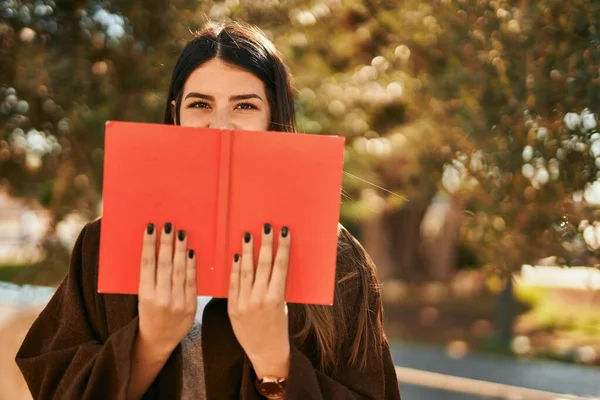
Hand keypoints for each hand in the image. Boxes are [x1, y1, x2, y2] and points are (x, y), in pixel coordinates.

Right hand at [137, 222, 196, 357]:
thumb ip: (149, 278)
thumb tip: (154, 249)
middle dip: (167, 243)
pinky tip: (191, 252)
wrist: (159, 341)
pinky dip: (192, 266)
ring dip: (181, 250)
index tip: (150, 228)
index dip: (149, 245)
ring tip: (181, 233)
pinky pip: (192, 282)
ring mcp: (177, 303)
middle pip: (164, 265)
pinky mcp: (190, 306)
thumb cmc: (149, 314)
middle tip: (169, 225)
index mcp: (145, 296)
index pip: (147, 265)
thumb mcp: (143, 298)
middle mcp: (161, 299)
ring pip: (179, 271)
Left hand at [228, 223, 290, 378]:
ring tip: (248, 234)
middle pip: (263, 265)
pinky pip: (233, 284)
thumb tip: (272, 263)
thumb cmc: (278, 327)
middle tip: (266, 226)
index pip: (280, 266)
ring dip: (247, 250)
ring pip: (246, 271)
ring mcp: (244, 303)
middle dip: (265, 243)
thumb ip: (276, 286)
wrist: (266, 352)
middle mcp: (260, 299)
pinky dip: (235, 268)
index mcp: (276, 298)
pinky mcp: (232, 308)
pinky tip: (236, 255)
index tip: (284, 232)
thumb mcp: (282, 306)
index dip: (282, 247)